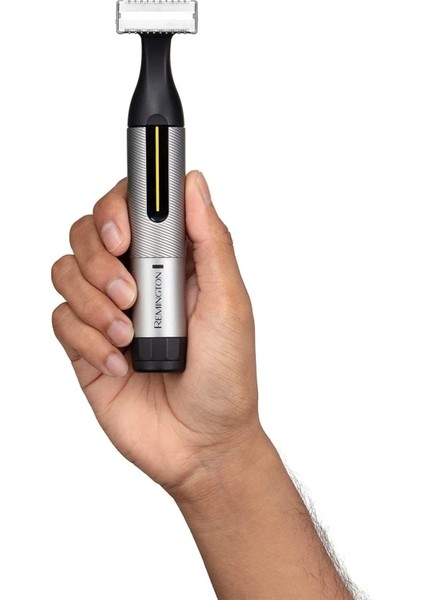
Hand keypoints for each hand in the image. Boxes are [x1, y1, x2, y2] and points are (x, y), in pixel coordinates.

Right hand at [52, 172, 261, 496]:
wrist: (202, 444)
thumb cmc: (226, 376)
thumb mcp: (230, 304)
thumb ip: (210, 241)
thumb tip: (193, 183)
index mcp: (174, 261)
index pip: (133, 206)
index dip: (120, 204)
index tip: (125, 231)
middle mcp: (137, 278)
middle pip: (89, 231)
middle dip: (101, 259)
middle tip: (130, 292)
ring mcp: (108, 310)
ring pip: (66, 270)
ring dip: (95, 302)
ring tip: (128, 335)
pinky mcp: (86, 345)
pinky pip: (62, 320)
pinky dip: (88, 341)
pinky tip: (120, 364)